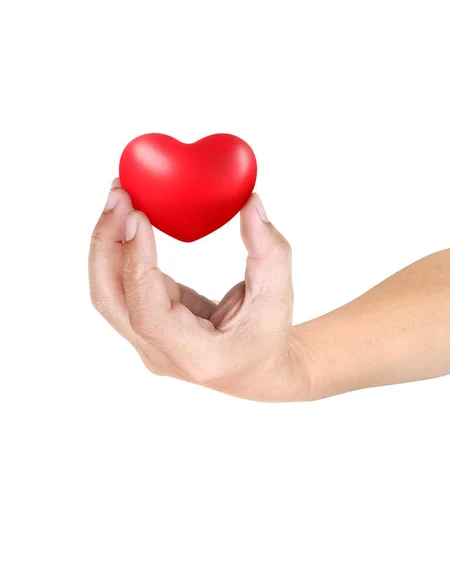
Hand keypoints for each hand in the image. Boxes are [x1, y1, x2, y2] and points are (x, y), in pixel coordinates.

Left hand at [89, 179, 310, 401]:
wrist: (255, 369)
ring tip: (119, 198)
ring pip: (107, 292)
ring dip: (107, 243)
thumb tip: (250, 203)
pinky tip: (129, 217)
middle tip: (120, 195)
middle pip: (111, 300)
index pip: (148, 312)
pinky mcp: (144, 323)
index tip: (138, 216)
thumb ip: (269, 251)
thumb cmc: (267, 337)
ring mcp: (146, 341)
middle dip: (107, 243)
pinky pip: (120, 286)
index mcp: (195, 354)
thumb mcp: (279, 295)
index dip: (137, 263)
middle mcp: (160, 353)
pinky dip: (119, 250)